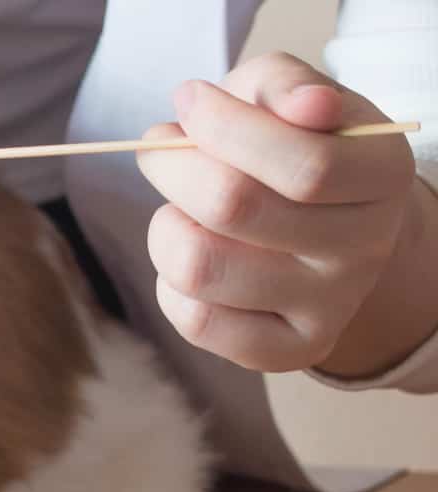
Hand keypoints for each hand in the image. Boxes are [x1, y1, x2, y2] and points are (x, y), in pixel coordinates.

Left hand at [136, 51, 433, 375]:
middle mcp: (366, 248)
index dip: (224, 127)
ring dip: (166, 226)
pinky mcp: (286, 351)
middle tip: (160, 151)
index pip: (304, 165)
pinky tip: (193, 255)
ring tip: (180, 209)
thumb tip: (303, 107)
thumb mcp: (290, 97)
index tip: (189, 100)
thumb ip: (286, 87)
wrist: (317, 220)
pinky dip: (169, 283)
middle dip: (173, 169)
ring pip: (200, 268)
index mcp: (383, 175)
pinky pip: (195, 320)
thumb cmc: (290, 144)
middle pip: (235, 210)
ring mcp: (329, 307)